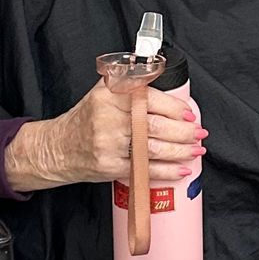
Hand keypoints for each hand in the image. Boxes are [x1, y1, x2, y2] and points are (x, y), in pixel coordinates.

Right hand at [7, 82, 206, 191]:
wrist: (59, 148)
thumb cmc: (86, 120)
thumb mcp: (103, 94)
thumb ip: (131, 87)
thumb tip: (169, 91)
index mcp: (109, 95)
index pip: (149, 98)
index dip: (174, 107)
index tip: (189, 113)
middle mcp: (107, 118)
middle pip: (154, 125)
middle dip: (183, 131)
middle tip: (199, 133)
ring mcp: (108, 144)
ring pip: (153, 149)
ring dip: (180, 151)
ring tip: (196, 150)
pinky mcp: (110, 166)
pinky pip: (145, 169)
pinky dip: (167, 171)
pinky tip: (181, 170)